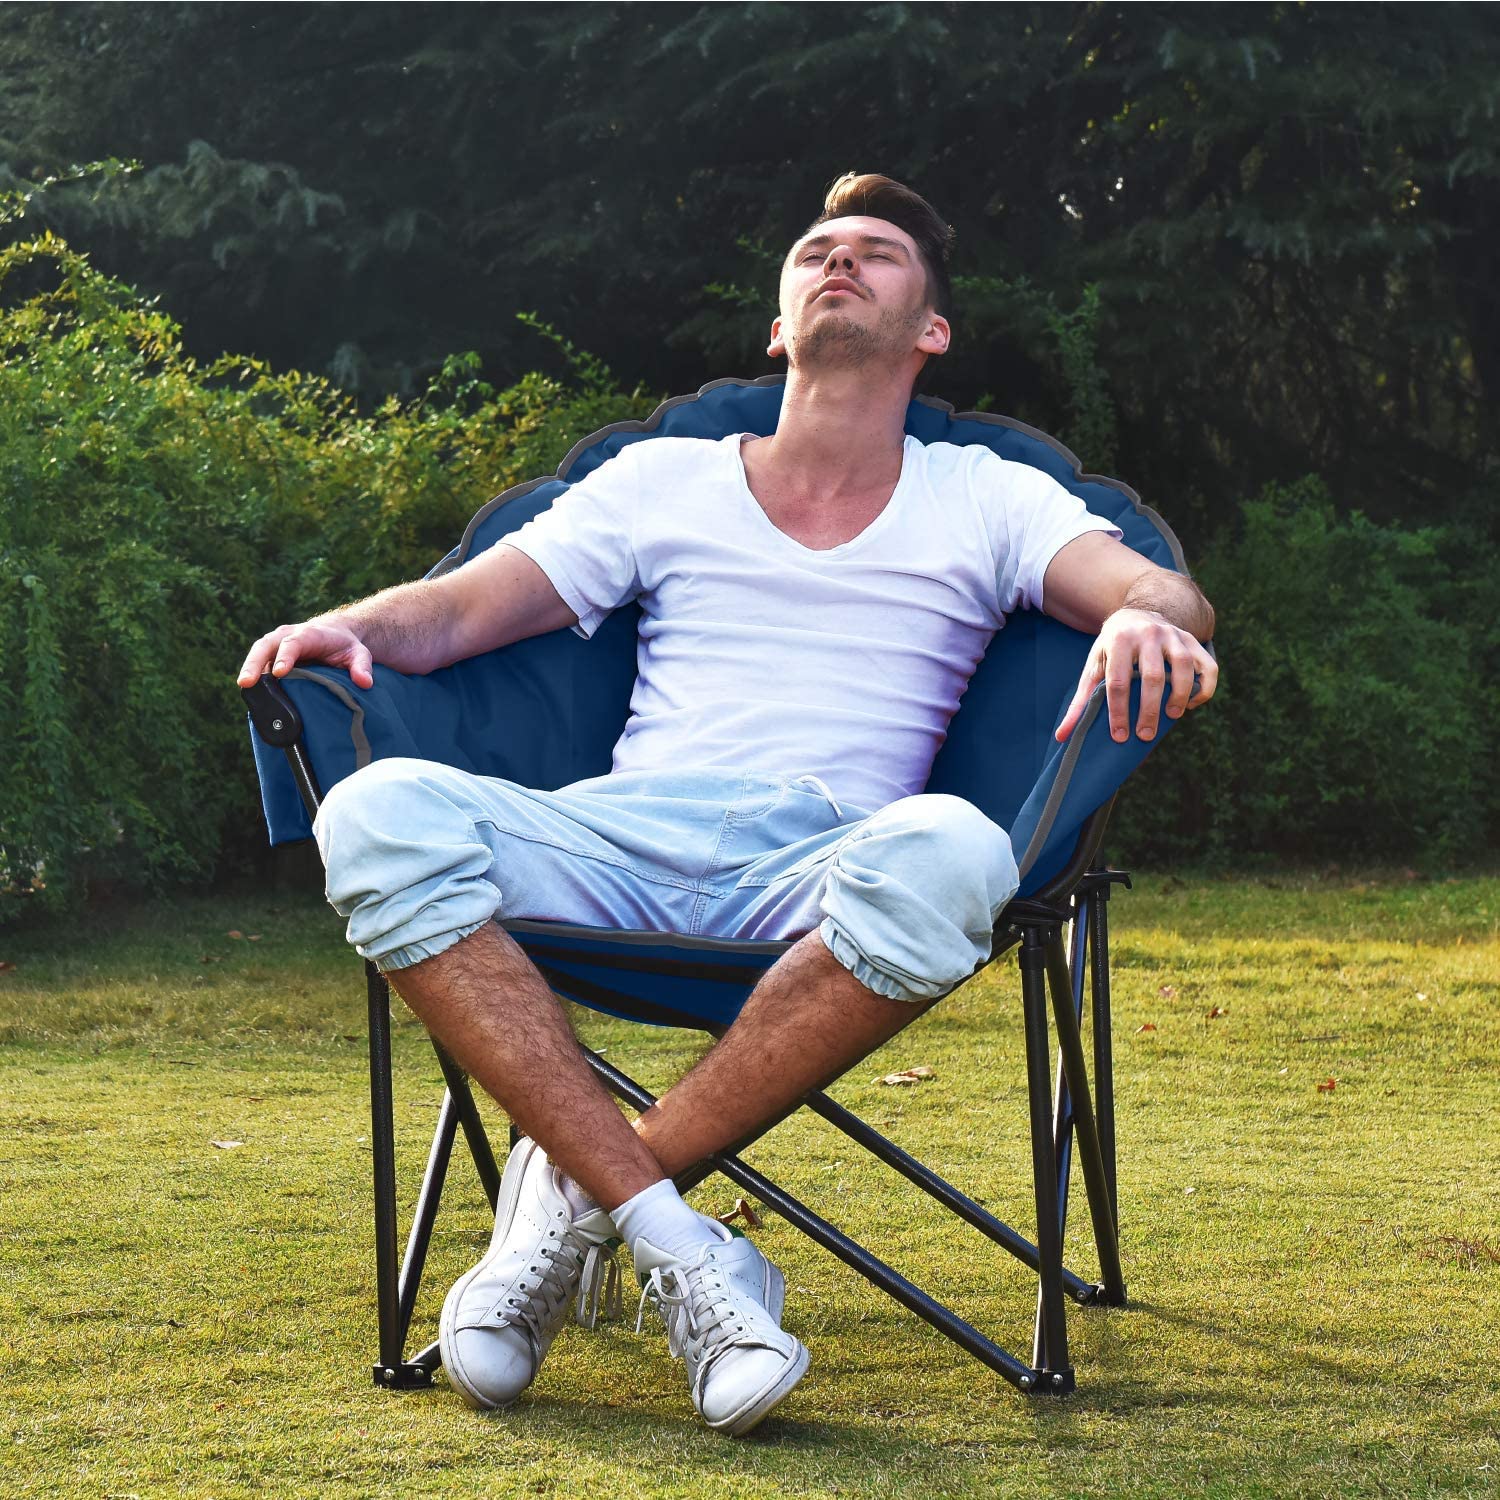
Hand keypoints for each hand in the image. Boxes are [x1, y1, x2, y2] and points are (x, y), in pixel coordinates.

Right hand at [236, 617, 375, 690]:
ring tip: (243, 688)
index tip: (279, 672)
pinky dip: (254, 676)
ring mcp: (277, 645)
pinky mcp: (272, 655)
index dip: (285, 656)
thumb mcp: (359, 653)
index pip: (293, 643)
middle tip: (246, 682)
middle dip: (255, 663)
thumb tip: (365, 682)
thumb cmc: (346, 645)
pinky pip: (260, 664)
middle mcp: (288, 636)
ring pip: (258, 653)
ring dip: (248, 669)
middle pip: (266, 646)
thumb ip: (362, 666)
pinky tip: (251, 694)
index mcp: (309, 634)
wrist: (335, 634)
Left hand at [1055, 607, 1216, 743]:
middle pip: (1152, 677)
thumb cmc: (1112, 649)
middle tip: (1145, 735)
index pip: (1118, 680)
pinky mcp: (1192, 640)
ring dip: (1179, 695)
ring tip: (1171, 717)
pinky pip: (1207, 664)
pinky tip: (1192, 703)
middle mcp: (1148, 634)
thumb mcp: (1093, 667)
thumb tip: (1062, 736)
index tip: (1120, 735)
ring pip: (1182, 667)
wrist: (1138, 615)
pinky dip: (1205, 686)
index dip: (1118, 710)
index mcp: (1119, 640)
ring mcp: (1173, 635)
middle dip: (1149, 709)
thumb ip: (1080, 701)